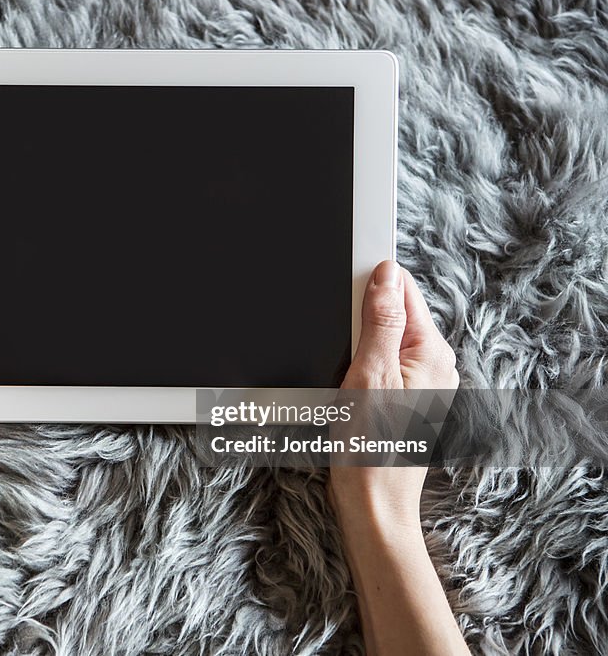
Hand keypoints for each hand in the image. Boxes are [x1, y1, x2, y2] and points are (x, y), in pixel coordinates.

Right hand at [329, 260, 458, 529]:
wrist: (371, 502)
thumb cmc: (371, 447)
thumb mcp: (370, 373)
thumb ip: (380, 320)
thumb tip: (386, 275)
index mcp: (432, 352)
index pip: (403, 291)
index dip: (369, 288)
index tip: (344, 303)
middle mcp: (433, 364)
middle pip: (390, 315)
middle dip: (358, 324)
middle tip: (344, 357)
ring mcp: (419, 383)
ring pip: (379, 341)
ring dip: (355, 350)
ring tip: (345, 383)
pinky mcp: (402, 399)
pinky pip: (377, 366)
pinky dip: (357, 370)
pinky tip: (347, 393)